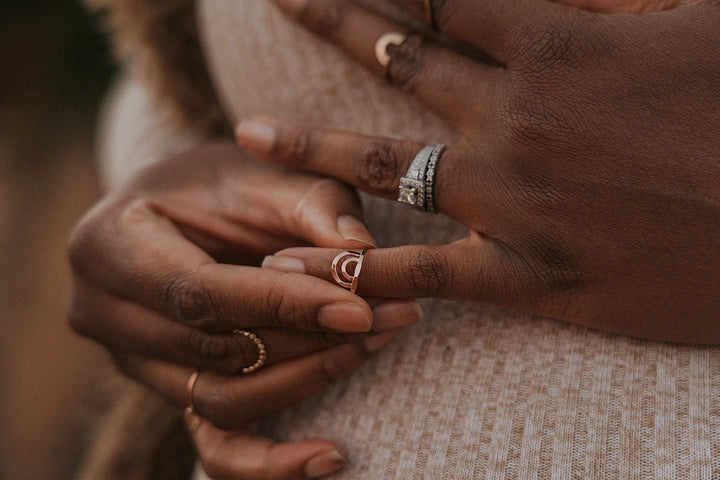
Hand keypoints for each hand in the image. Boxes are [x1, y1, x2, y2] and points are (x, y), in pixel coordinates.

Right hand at [69, 142, 420, 476]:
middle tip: (389, 316)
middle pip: (215, 351)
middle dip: (310, 339)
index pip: (199, 293)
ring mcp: (131, 362)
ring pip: (223, 399)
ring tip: (374, 343)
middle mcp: (104, 313)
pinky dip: (270, 462)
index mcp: (109, 244)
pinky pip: (214, 446)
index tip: (358, 308)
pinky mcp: (168, 389)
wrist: (186, 207)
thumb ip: (315, 205)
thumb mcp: (269, 174)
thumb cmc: (225, 184)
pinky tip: (331, 456)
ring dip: (307, 378)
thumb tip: (363, 251)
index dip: (282, 306)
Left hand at [244, 0, 719, 343]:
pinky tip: (302, 264)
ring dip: (310, 148)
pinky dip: (359, 267)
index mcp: (560, 43)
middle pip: (399, 54)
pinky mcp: (528, 276)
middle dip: (332, 19)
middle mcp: (517, 117)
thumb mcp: (699, 16)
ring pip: (385, 168)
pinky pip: (420, 273)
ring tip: (249, 137)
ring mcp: (512, 201)